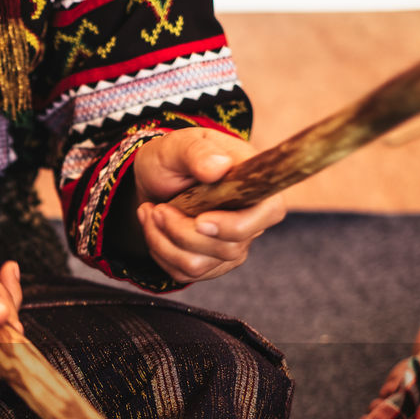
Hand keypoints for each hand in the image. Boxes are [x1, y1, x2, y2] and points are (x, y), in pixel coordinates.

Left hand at [132, 127, 285, 283]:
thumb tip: (219, 166)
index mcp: (256, 186)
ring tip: (150, 213)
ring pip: (199, 265)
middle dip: (182, 232)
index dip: (235, 225)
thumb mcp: (179, 145)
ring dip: (163, 241)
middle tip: (157, 208)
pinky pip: (185, 273)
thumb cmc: (174, 158)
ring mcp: (233, 246)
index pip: (269, 214)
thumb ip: (197, 152)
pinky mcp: (211, 263)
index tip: (199, 220)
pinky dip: (160, 251)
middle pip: (228, 248)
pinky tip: (154, 228)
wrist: (154, 180)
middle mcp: (252, 221)